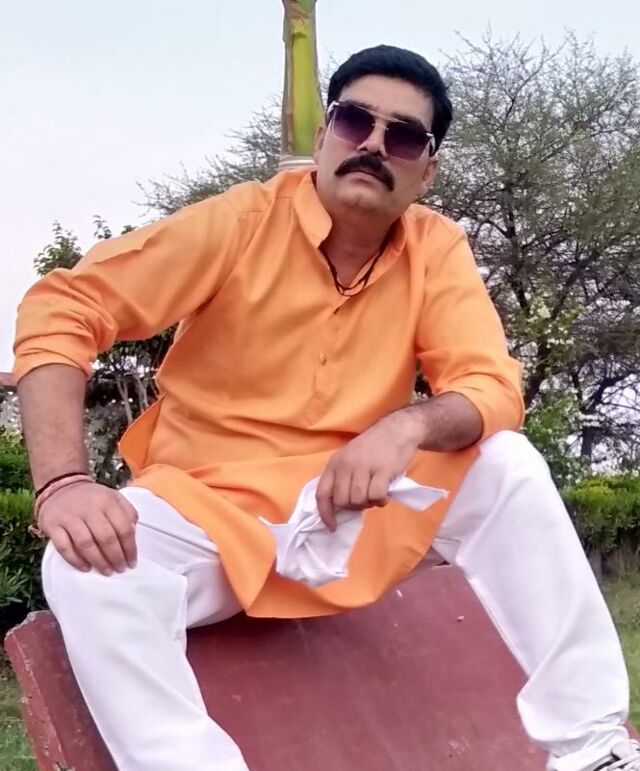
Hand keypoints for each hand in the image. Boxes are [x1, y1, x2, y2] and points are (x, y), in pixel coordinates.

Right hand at [38, 482, 137, 574]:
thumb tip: (134, 530)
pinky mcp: (53, 526)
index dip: (130, 547)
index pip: (123, 527)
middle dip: (115, 557)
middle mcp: (89, 508)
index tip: (132, 561)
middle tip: (120, 569)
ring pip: (86, 543)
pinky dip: (75, 560)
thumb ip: (127, 511)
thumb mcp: (113, 497)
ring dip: (98, 561)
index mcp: (107, 501)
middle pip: (106, 537)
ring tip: (106, 571)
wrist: (59, 488)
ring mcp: (69, 517)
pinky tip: (85, 568)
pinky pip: (64, 546)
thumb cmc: (91, 498)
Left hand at [316, 411, 421, 530]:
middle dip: (354, 507)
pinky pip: (376, 496)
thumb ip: (342, 478)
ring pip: (359, 501)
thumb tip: (340, 507)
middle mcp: (346, 465)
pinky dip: (381, 500)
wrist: (397, 430)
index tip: (332, 526)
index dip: (325, 513)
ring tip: (376, 493)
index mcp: (335, 463)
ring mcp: (364, 467)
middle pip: (342, 502)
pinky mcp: (382, 470)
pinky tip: (385, 493)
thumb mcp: (349, 458)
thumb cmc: (373, 447)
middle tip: (365, 499)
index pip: (322, 494)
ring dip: (369, 503)